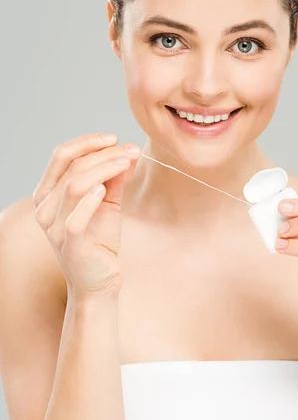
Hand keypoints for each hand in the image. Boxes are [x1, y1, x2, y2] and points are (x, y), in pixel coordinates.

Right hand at [33, 133, 140, 298]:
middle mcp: (45, 208)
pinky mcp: (70, 246)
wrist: (99, 280)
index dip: (87, 142)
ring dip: (103, 169)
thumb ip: (114, 178)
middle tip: (130, 151)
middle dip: (103, 154)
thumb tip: (128, 151)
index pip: (61, 156)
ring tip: (126, 163)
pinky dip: (90, 201)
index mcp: (48, 193)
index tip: (114, 138)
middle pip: (71, 167)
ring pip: (74, 186)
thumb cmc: (99, 239)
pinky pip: (75, 219)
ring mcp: (53, 228)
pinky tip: (105, 191)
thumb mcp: (107, 202)